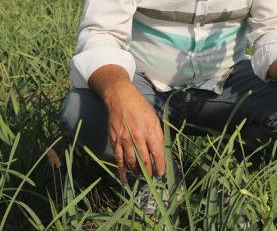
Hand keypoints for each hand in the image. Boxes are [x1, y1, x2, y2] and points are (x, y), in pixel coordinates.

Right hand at [89, 66, 165, 183]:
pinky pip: (118, 159)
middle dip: (149, 172)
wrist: (120, 98)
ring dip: (137, 172)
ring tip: (141, 175)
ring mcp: (125, 140)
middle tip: (152, 178)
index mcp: (150, 130)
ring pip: (131, 162)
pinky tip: (124, 179)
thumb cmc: (140, 107)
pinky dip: (121, 170)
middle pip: (144, 160)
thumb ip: (158, 135)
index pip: (157, 153)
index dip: (160, 166)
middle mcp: (137, 137)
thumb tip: (160, 150)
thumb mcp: (154, 118)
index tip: (161, 173)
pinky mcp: (115, 141)